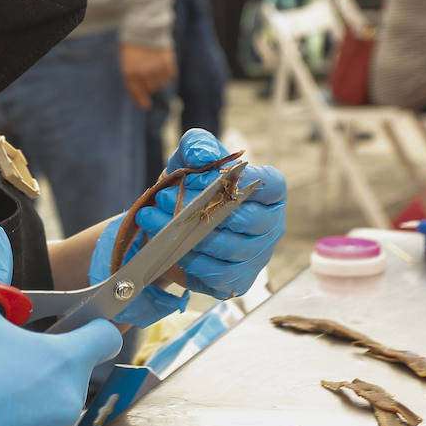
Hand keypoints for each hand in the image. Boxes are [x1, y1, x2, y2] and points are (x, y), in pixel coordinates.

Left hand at [89, 129, 287, 324]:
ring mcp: (257, 255)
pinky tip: (173, 248)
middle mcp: (269, 225)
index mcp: (266, 192)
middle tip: (164, 197)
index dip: (253, 180)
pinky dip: (195, 262)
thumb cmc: (191, 188)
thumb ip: (197, 146)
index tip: (224, 174)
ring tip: (153, 220)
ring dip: (189, 235)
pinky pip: (221, 275)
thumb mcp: (190, 159)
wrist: (171, 226)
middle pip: (248, 220)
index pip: (273, 185)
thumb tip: (202, 156)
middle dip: (203, 207)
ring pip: (231, 248)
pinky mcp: (238, 280)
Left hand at [120, 43, 174, 109]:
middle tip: (146, 72)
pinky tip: (162, 63)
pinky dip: (167, 72)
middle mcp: (144, 73)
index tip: (146, 105)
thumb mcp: (125, 63)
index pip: (137, 93)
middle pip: (150, 88)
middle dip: (148, 83)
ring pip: (161, 82)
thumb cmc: (132, 47)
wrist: (144, 29)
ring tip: (153, 65)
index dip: (141, 100)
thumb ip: (131, 81)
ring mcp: (157, 68)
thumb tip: (141, 99)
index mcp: (130, 73)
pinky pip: (170, 75)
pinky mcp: (168, 62)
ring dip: (158, 77)